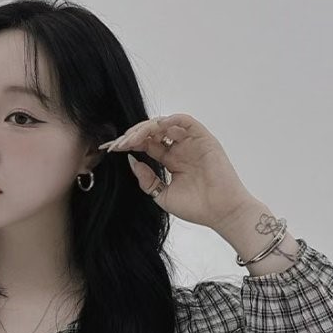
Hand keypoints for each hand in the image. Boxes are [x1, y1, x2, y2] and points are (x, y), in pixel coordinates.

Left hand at [98, 113, 252, 231]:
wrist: (220, 212)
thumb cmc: (196, 207)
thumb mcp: (162, 195)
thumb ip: (147, 179)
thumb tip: (132, 161)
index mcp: (170, 160)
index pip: (146, 144)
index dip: (129, 144)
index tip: (111, 149)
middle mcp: (179, 148)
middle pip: (152, 132)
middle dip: (133, 135)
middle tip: (118, 144)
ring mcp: (191, 142)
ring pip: (164, 124)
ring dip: (145, 128)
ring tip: (131, 139)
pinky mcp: (203, 138)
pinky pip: (184, 121)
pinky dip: (168, 121)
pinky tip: (154, 129)